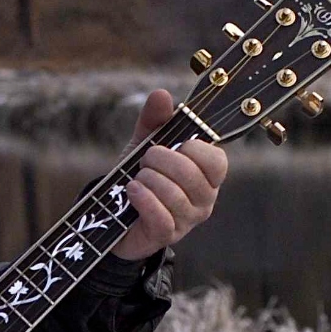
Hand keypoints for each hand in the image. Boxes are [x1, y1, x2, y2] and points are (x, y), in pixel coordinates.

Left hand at [113, 89, 228, 261]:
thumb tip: (161, 95)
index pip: (217, 161)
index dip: (193, 150)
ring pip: (175, 196)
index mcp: (206, 175)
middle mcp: (204, 199)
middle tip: (145, 160)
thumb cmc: (139, 179)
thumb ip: (154, 121)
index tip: (171, 145)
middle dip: (162, 161)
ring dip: (149, 181)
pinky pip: (162, 217)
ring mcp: (187, 220)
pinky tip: (132, 191)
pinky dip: (144, 200)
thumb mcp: (143, 146)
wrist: (113, 216)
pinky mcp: (167, 236)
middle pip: (192, 176)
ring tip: (136, 179)